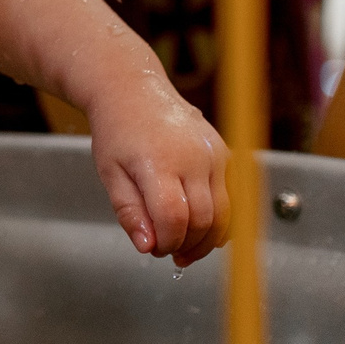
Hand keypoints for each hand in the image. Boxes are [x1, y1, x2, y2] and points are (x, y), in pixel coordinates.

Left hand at [88, 84, 228, 266]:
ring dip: (208, 240)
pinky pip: (234, 198)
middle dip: (188, 246)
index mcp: (159, 161)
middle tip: (168, 252)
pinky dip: (222, 220)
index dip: (166, 242)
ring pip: (226, 214)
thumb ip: (129, 212)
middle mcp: (194, 157)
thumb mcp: (110, 173)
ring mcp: (215, 154)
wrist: (134, 91)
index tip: (154, 250)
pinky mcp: (226, 153)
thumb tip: (147, 247)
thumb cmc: (118, 130)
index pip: (173, 218)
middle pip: (205, 220)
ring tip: (185, 248)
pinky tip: (202, 229)